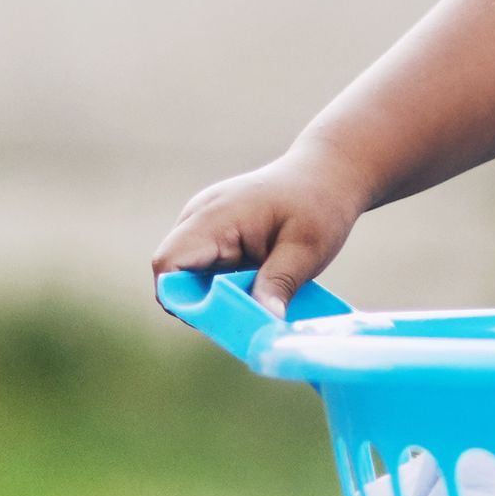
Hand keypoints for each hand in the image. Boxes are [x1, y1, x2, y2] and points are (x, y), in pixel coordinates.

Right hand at [151, 135, 363, 317]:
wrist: (326, 174)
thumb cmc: (318, 205)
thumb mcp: (306, 249)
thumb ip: (279, 284)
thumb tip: (265, 322)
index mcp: (214, 217)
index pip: (168, 263)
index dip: (182, 298)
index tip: (218, 319)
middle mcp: (198, 218)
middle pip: (173, 274)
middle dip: (200, 303)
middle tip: (243, 316)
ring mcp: (202, 224)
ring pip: (186, 274)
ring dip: (212, 295)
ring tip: (254, 298)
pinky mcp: (212, 233)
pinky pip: (202, 267)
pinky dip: (220, 285)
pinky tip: (253, 285)